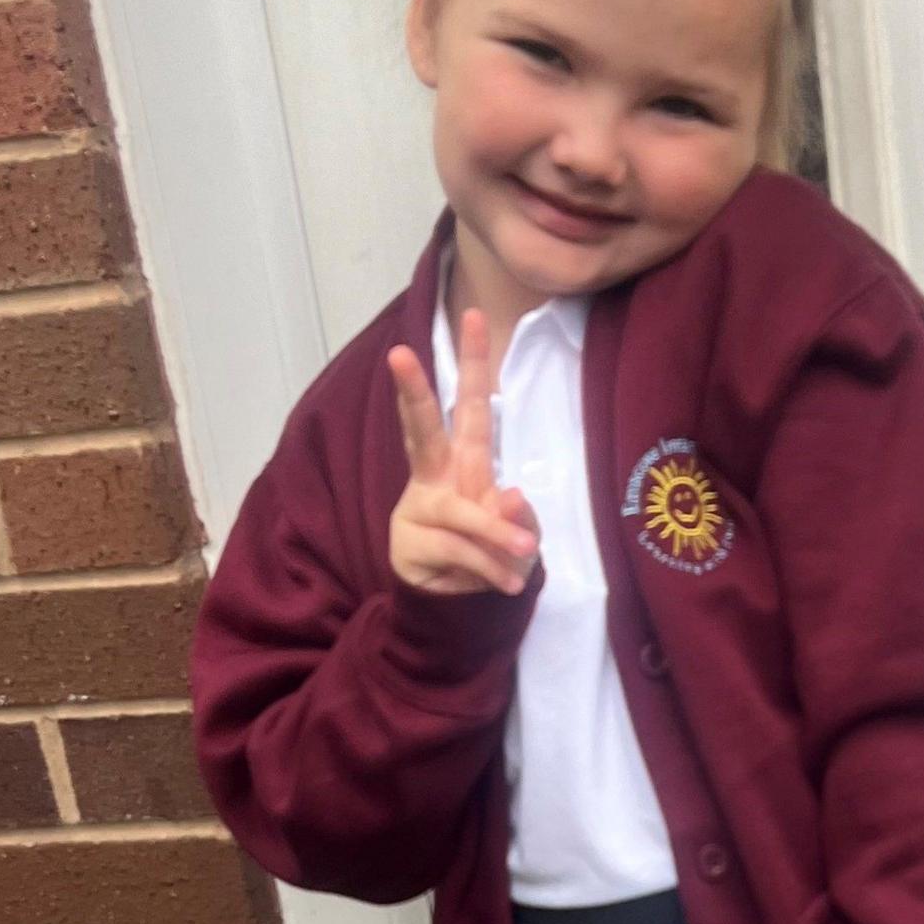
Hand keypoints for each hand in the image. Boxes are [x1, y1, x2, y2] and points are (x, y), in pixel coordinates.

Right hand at [386, 306, 541, 597]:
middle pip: (423, 429)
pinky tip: (508, 583)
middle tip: (399, 354)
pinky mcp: (408, 545)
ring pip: (460, 511)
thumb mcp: (521, 535)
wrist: (459, 608)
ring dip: (497, 535)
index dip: (472, 363)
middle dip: (414, 392)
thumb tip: (509, 496)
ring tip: (524, 556)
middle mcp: (435, 477)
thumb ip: (520, 516)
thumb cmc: (493, 555)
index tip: (473, 315)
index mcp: (464, 460)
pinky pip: (460, 552)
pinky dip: (491, 569)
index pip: (470, 406)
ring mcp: (417, 509)